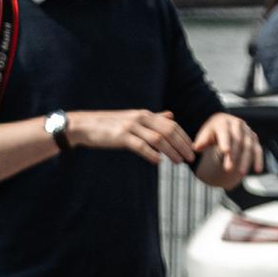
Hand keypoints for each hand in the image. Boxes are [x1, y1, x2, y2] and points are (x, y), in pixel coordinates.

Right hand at [68, 104, 196, 164]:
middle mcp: (141, 118)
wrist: (85, 125)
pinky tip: (158, 161)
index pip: (171, 125)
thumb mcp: (134, 118)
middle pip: (168, 131)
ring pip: (158, 139)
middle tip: (190, 159)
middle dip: (182, 145)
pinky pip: (140, 145)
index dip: (184, 137)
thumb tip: (171, 115)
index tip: (192, 149)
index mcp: (145, 114)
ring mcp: (131, 127)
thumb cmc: (109, 125)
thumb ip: (154, 118)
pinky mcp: (120, 136)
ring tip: (178, 162)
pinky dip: (151, 153)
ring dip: (171, 151)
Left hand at [188, 112, 258, 189]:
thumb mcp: (204, 134)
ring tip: (241, 173)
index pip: (225, 133)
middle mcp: (238, 125)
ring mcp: (247, 131)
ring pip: (249, 146)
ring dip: (246, 160)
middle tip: (228, 169)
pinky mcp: (254, 139)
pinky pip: (257, 149)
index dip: (225, 142)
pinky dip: (258, 159)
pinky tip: (257, 170)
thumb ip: (201, 141)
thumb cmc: (211, 132)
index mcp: (224, 122)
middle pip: (237, 141)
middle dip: (233, 156)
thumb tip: (196, 148)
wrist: (222, 123)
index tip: (225, 152)